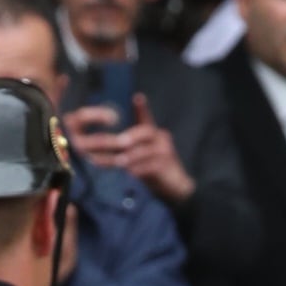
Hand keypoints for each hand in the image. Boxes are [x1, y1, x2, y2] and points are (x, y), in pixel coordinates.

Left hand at [70, 93, 193, 205]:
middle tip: (112, 142)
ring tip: (110, 162)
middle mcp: (160, 138)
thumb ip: (131, 148)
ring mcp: (164, 152)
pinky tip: (125, 175)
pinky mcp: (164, 167)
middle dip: (126, 137)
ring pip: (141, 151)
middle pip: (143, 132)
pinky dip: (134, 171)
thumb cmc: (155, 170)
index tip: (137, 97)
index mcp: (154, 133)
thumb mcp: (143, 155)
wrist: (175, 188)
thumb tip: (110, 146)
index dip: (142, 108)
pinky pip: (146, 167)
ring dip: (124, 158)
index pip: (147, 117)